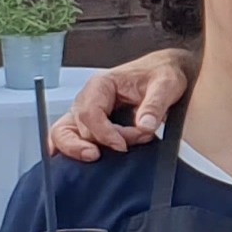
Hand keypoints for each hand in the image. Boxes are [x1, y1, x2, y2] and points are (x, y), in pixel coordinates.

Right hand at [50, 49, 193, 160]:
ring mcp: (87, 111)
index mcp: (102, 84)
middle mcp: (89, 97)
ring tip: (99, 157)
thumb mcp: (165, 85)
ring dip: (80, 148)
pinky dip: (73, 149)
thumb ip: (155, 105)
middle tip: (121, 149)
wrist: (165, 72)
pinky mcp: (92, 123)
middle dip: (100, 141)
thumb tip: (144, 126)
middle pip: (77, 125)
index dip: (104, 133)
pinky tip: (85, 159)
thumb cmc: (161, 74)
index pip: (89, 112)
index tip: (123, 145)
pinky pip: (71, 136)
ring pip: (65, 132)